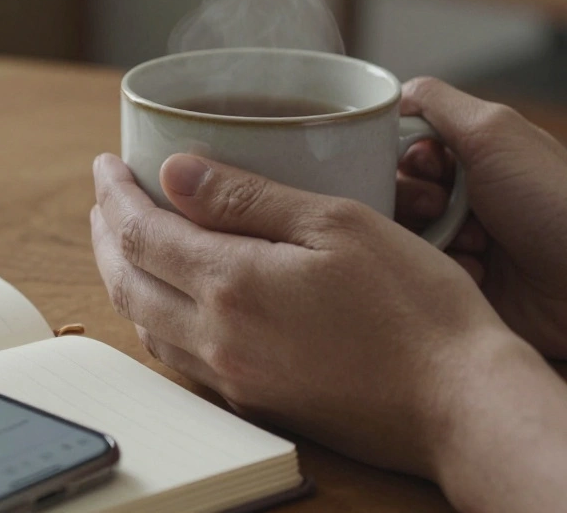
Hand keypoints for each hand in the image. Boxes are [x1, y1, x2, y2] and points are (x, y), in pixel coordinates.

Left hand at [90, 152, 528, 477]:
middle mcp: (217, 339)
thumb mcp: (337, 224)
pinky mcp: (256, 402)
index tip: (106, 163)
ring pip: (147, 323)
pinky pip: (180, 356)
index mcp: (232, 285)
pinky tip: (174, 298)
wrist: (461, 403)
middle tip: (105, 196)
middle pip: (127, 281)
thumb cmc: (416, 306)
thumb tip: (176, 171)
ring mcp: (234, 378)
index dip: (114, 193)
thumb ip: (248, 197)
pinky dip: (158, 316)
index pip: (140, 232)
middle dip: (105, 233)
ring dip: (125, 276)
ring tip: (128, 240)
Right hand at [395, 78, 566, 363]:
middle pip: (395, 197)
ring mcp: (467, 243)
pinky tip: (482, 275)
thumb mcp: (491, 131)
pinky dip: (449, 274)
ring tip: (476, 246)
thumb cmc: (557, 201)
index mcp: (470, 155)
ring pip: (405, 240)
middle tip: (443, 210)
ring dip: (432, 241)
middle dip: (413, 204)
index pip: (399, 153)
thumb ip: (435, 102)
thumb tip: (394, 94)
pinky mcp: (471, 287)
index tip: (429, 170)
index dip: (400, 162)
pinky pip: (428, 279)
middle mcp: (465, 196)